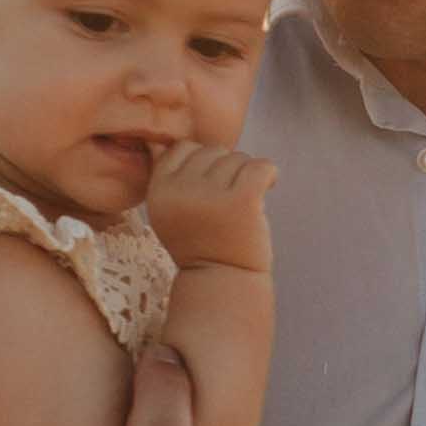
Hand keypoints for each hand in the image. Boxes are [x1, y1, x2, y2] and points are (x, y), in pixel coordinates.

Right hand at [143, 137, 277, 270]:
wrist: (223, 284)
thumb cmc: (201, 246)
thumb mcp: (169, 213)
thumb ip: (165, 177)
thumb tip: (156, 141)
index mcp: (159, 190)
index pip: (183, 148)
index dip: (203, 164)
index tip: (213, 188)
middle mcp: (181, 190)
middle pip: (213, 151)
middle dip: (227, 170)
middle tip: (230, 201)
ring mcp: (211, 194)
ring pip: (238, 158)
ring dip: (247, 176)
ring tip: (243, 205)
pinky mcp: (242, 200)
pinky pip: (262, 166)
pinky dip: (269, 175)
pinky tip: (267, 190)